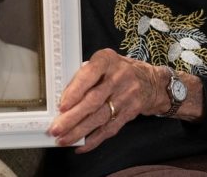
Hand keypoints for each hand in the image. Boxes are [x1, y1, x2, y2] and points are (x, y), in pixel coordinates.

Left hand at [48, 48, 165, 152]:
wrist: (150, 81)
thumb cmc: (118, 70)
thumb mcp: (103, 63)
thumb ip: (84, 76)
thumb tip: (62, 98)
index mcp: (108, 60)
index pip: (90, 74)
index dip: (75, 91)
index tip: (61, 106)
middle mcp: (118, 77)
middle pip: (93, 100)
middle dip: (72, 117)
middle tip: (56, 129)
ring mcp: (126, 96)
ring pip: (100, 118)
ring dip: (79, 131)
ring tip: (63, 139)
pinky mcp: (130, 113)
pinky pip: (110, 129)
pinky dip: (94, 139)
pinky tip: (81, 145)